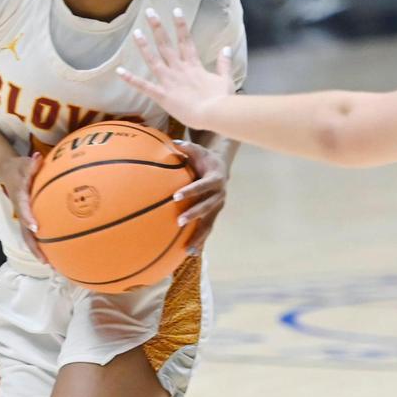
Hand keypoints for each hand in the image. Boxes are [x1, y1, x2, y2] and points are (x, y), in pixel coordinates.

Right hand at [0, 153, 45, 262]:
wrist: (7, 171)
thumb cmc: (18, 167)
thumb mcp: (24, 163)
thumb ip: (32, 163)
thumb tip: (38, 158)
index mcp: (19, 197)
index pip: (23, 209)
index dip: (28, 218)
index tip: (36, 228)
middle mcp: (20, 210)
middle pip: (25, 232)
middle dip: (34, 247)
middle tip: (45, 260)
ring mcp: (22, 216)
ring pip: (28, 237)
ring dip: (37, 250)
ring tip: (50, 265)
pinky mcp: (26, 218)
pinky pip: (32, 233)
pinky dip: (40, 244)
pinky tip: (54, 253)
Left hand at [118, 7, 233, 131]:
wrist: (214, 113)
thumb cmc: (221, 99)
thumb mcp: (225, 79)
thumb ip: (224, 63)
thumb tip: (226, 48)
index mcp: (194, 66)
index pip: (185, 41)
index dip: (180, 25)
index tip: (175, 10)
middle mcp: (179, 69)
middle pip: (166, 45)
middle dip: (157, 28)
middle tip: (149, 12)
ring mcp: (169, 81)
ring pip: (153, 60)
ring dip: (144, 46)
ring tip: (135, 33)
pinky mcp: (162, 95)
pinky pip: (144, 86)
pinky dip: (131, 79)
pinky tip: (119, 71)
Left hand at [172, 140, 228, 254]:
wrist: (221, 168)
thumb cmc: (205, 158)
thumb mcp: (199, 150)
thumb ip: (188, 147)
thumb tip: (174, 142)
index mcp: (215, 179)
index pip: (203, 186)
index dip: (191, 190)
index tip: (176, 196)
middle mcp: (219, 195)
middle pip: (207, 207)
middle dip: (194, 214)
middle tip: (179, 221)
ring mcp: (217, 207)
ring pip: (209, 223)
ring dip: (199, 235)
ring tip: (188, 248)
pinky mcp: (214, 216)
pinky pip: (207, 230)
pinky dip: (200, 242)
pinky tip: (190, 254)